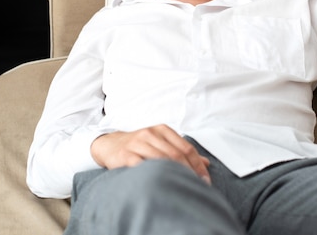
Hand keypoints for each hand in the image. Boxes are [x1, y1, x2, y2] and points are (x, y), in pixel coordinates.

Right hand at [90, 124, 211, 184]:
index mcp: (162, 130)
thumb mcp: (161, 142)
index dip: (197, 164)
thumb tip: (206, 162)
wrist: (110, 144)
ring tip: (183, 187)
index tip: (205, 178)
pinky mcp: (125, 155)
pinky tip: (161, 184)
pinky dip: (153, 175)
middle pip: (176, 154)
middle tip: (197, 185)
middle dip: (189, 171)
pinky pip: (142, 165)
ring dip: (174, 174)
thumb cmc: (139, 145)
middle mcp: (150, 134)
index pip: (186, 147)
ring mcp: (137, 143)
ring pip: (161, 159)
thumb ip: (182, 151)